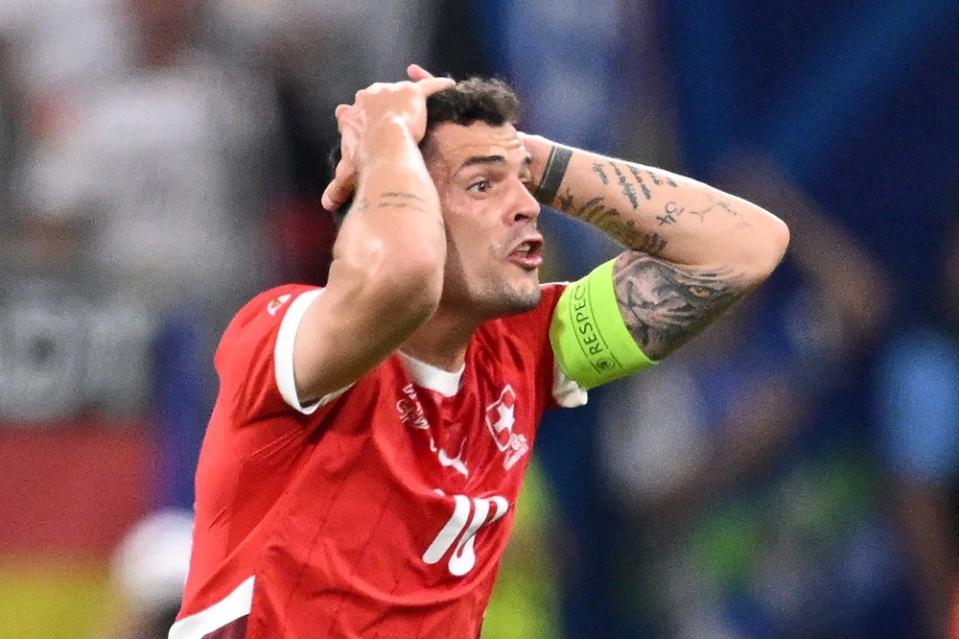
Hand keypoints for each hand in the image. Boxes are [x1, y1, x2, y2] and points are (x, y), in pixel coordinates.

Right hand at [322, 66, 452, 210]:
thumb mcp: (349, 174)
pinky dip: (439, 85)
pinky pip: (429, 85)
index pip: (348, 112)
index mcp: (351, 115)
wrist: (388, 146)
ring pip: (398, 88)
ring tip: (414, 100)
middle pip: (373, 96)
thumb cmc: (366, 161)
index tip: (355, 120)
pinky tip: (449, 85)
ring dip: (405, 93)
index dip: (354, 116)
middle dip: (380, 103)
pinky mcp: (413, 92)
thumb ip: (337, 187)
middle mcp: (368, 97)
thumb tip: (326, 205)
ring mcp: (391, 91)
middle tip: (390, 115)